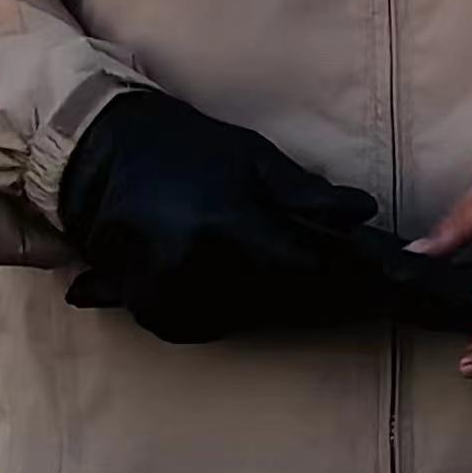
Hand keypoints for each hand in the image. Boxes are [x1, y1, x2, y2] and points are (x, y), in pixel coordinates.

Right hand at [57, 90, 385, 341]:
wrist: (99, 155)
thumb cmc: (185, 148)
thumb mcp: (251, 157)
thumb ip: (304, 192)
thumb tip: (363, 213)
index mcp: (226, 225)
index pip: (304, 271)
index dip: (342, 277)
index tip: (372, 277)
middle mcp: (196, 269)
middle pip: (280, 301)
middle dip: (309, 288)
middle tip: (327, 269)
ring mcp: (169, 297)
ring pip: (247, 317)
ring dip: (267, 298)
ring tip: (257, 259)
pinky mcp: (153, 315)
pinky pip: (211, 324)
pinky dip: (228, 306)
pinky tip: (226, 272)